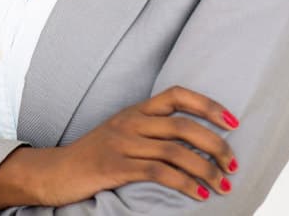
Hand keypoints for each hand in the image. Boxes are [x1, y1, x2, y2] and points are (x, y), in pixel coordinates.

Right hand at [0, 86, 239, 211]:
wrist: (54, 172)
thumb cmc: (93, 157)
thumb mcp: (121, 135)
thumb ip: (150, 132)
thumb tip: (194, 145)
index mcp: (134, 111)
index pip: (177, 95)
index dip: (208, 105)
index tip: (233, 123)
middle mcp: (130, 122)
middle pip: (183, 125)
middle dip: (216, 145)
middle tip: (233, 164)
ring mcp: (121, 143)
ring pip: (175, 150)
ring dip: (206, 169)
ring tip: (223, 185)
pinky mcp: (115, 167)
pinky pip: (158, 172)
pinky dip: (184, 183)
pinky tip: (198, 194)